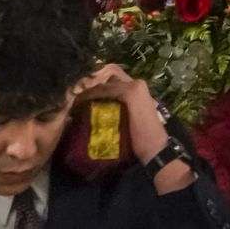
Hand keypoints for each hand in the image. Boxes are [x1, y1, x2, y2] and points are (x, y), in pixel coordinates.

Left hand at [76, 64, 193, 192]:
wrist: (155, 148)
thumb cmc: (143, 139)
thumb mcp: (131, 118)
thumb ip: (120, 109)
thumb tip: (101, 109)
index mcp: (138, 88)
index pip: (113, 81)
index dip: (98, 87)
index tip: (84, 97)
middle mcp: (136, 83)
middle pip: (108, 79)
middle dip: (92, 87)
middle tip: (77, 99)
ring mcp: (134, 86)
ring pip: (104, 84)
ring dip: (88, 91)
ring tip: (75, 102)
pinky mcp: (130, 93)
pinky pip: (104, 90)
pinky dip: (90, 95)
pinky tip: (80, 103)